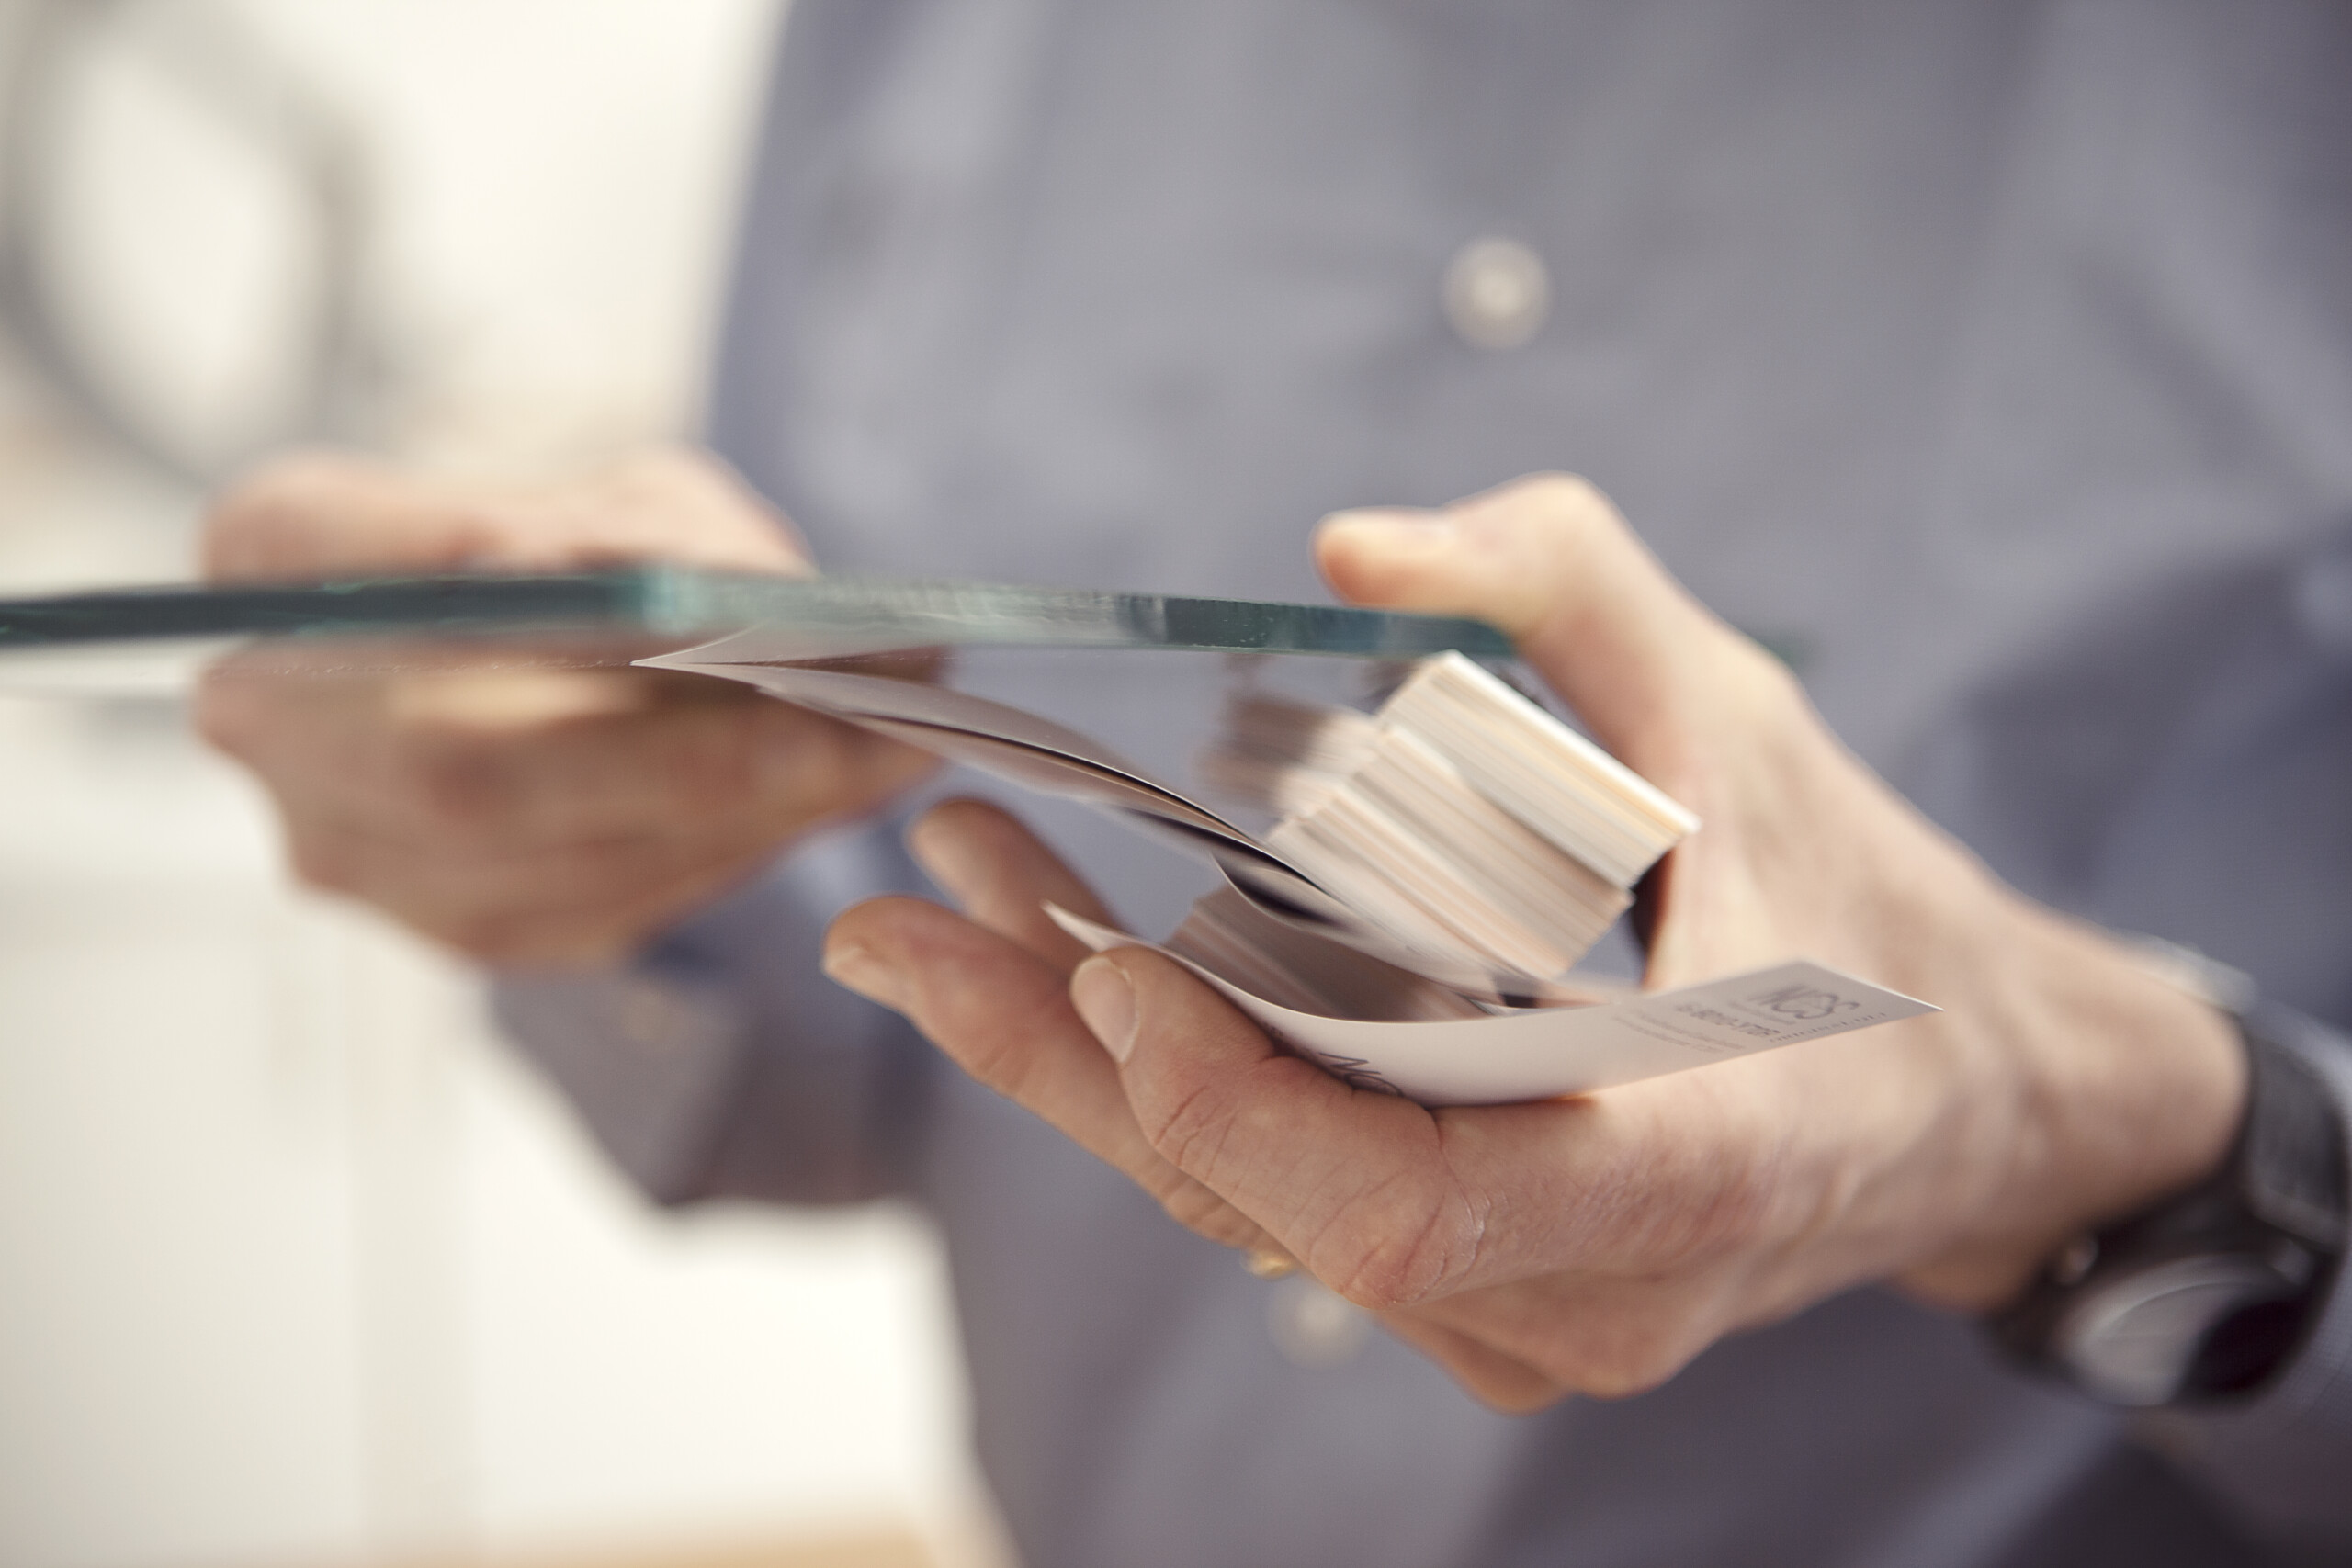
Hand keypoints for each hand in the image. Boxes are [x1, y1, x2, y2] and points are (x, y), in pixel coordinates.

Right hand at [198, 447, 935, 965]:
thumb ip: (665, 536)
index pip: (353, 557)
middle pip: (462, 759)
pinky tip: (823, 804)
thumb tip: (740, 610)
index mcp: (274, 553)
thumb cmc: (597, 554)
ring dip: (730, 818)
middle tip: (846, 730)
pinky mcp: (450, 925)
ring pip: (535, 857)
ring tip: (880, 760)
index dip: (519, 578)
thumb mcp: (636, 496)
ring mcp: (345, 841)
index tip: (692, 594)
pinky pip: (590, 909)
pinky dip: (721, 858)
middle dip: (681, 753)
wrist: (558, 657)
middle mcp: (267, 713)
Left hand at [822, 473, 2245, 1409]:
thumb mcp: (1734, 706)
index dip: (1239, 1112)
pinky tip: (1072, 974)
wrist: (1973, 1091)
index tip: (1108, 972)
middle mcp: (1592, 1290)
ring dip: (1085, 1066)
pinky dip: (1178, 1097)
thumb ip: (1564, 587)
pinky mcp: (1493, 1302)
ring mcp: (1535, 1320)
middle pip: (1272, 1210)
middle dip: (1062, 1060)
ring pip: (1259, 1219)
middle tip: (899, 912)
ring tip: (954, 903)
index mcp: (1686, 1161)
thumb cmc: (1856, 893)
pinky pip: (1298, 1214)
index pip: (1412, 1206)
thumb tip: (1350, 547)